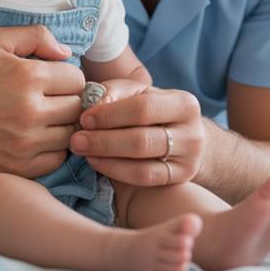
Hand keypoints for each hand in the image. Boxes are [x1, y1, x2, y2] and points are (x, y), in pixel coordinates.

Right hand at [0, 25, 85, 176]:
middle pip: (78, 107)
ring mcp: (26, 143)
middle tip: (51, 98)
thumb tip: (66, 53)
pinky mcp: (20, 166)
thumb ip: (35, 36)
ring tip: (44, 117)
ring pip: (71, 133)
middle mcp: (31, 112)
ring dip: (62, 124)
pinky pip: (57, 158)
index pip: (77, 79)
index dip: (66, 76)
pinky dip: (53, 148)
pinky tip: (36, 136)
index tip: (52, 79)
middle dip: (68, 99)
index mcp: (28, 77)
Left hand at [69, 80, 205, 186]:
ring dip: (107, 157)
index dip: (110, 114)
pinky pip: (144, 179)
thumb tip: (94, 103)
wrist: (184, 138)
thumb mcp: (139, 93)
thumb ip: (116, 91)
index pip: (143, 108)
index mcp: (184, 103)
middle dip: (104, 139)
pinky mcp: (181, 179)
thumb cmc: (153, 111)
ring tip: (83, 151)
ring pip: (143, 163)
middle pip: (142, 139)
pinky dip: (116, 171)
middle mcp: (193, 132)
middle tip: (76, 139)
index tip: (84, 117)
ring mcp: (190, 160)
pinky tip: (97, 163)